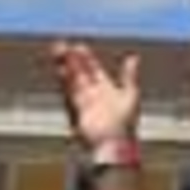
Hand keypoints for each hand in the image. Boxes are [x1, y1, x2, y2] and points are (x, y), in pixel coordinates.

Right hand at [52, 40, 143, 158]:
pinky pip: (68, 92)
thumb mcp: (129, 94)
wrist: (113, 144)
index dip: (86, 59)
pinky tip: (59, 70)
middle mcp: (93, 95)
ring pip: (71, 80)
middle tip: (61, 45)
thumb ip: (128, 75)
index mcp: (107, 90)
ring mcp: (83, 102)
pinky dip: (64, 81)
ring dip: (64, 67)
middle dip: (71, 60)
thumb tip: (133, 56)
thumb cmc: (124, 123)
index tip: (78, 46)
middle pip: (79, 73)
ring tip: (56, 52)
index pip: (94, 70)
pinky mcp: (75, 110)